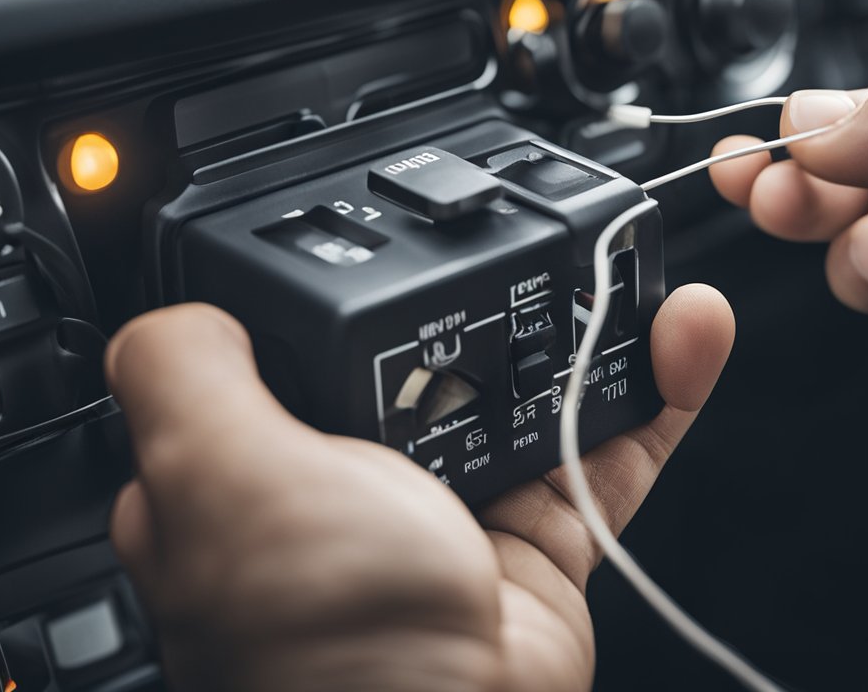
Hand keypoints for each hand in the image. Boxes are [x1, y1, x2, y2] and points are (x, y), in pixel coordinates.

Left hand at [105, 289, 733, 691]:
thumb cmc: (319, 637)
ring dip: (586, 326)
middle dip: (483, 296)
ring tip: (627, 265)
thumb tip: (193, 304)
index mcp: (259, 465)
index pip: (294, 347)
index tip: (395, 230)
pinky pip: (602, 445)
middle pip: (428, 357)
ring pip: (526, 390)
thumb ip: (184, 368)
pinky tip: (683, 336)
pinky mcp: (538, 538)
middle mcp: (353, 487)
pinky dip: (652, 390)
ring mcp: (453, 510)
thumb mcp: (214, 468)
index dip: (340, 288)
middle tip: (529, 238)